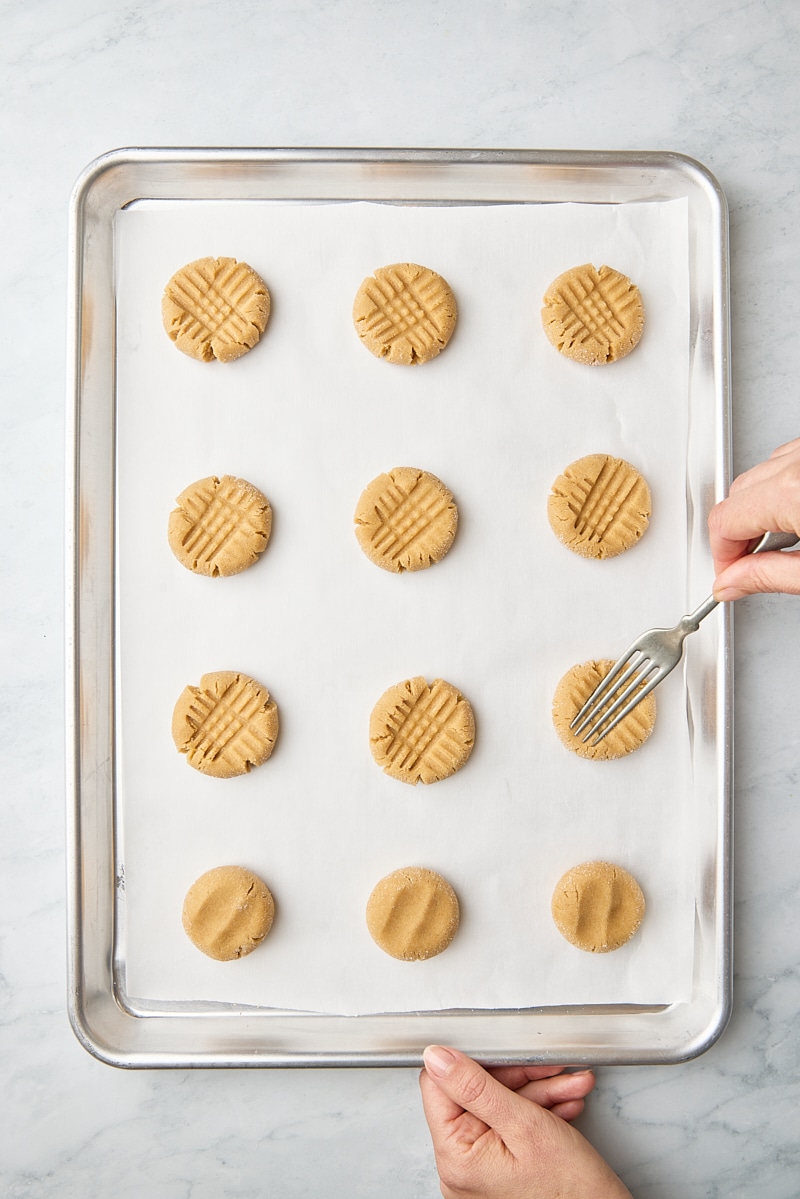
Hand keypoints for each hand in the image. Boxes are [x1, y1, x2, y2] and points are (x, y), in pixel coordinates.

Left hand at [419, 1044, 631, 1198]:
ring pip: (500, 1109)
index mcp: (456, 1157)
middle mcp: (462, 1168)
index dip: (471, 1062)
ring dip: (538, 1092)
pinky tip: (564, 1103)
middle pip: (476, 1095)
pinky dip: (539, 1113)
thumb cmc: (571, 1192)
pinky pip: (511, 1128)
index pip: (440, 1087)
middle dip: (519, 1077)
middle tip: (549, 1069)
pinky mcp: (501, 1171)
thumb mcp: (524, 1125)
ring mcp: (481, 1171)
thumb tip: (438, 1058)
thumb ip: (476, 1087)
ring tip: (569, 1085)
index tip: (500, 1053)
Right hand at [709, 437, 799, 599]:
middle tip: (754, 564)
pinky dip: (785, 485)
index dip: (723, 556)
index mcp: (793, 492)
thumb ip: (770, 576)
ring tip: (785, 540)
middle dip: (739, 532)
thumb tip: (731, 583)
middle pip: (738, 495)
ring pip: (762, 474)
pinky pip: (788, 460)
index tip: (732, 576)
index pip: (725, 521)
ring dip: (761, 507)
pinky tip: (799, 513)